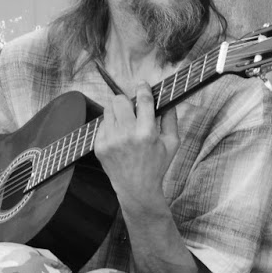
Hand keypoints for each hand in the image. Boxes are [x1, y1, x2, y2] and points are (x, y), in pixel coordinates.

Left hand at [93, 84, 178, 211]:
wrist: (136, 189)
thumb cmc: (157, 165)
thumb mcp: (172, 143)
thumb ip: (171, 119)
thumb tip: (168, 100)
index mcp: (146, 133)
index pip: (143, 100)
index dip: (143, 88)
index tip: (142, 84)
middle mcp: (126, 135)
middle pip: (120, 100)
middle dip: (127, 101)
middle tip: (132, 107)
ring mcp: (110, 141)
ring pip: (108, 110)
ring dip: (117, 112)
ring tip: (125, 123)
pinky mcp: (99, 146)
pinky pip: (102, 124)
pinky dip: (110, 127)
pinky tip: (118, 137)